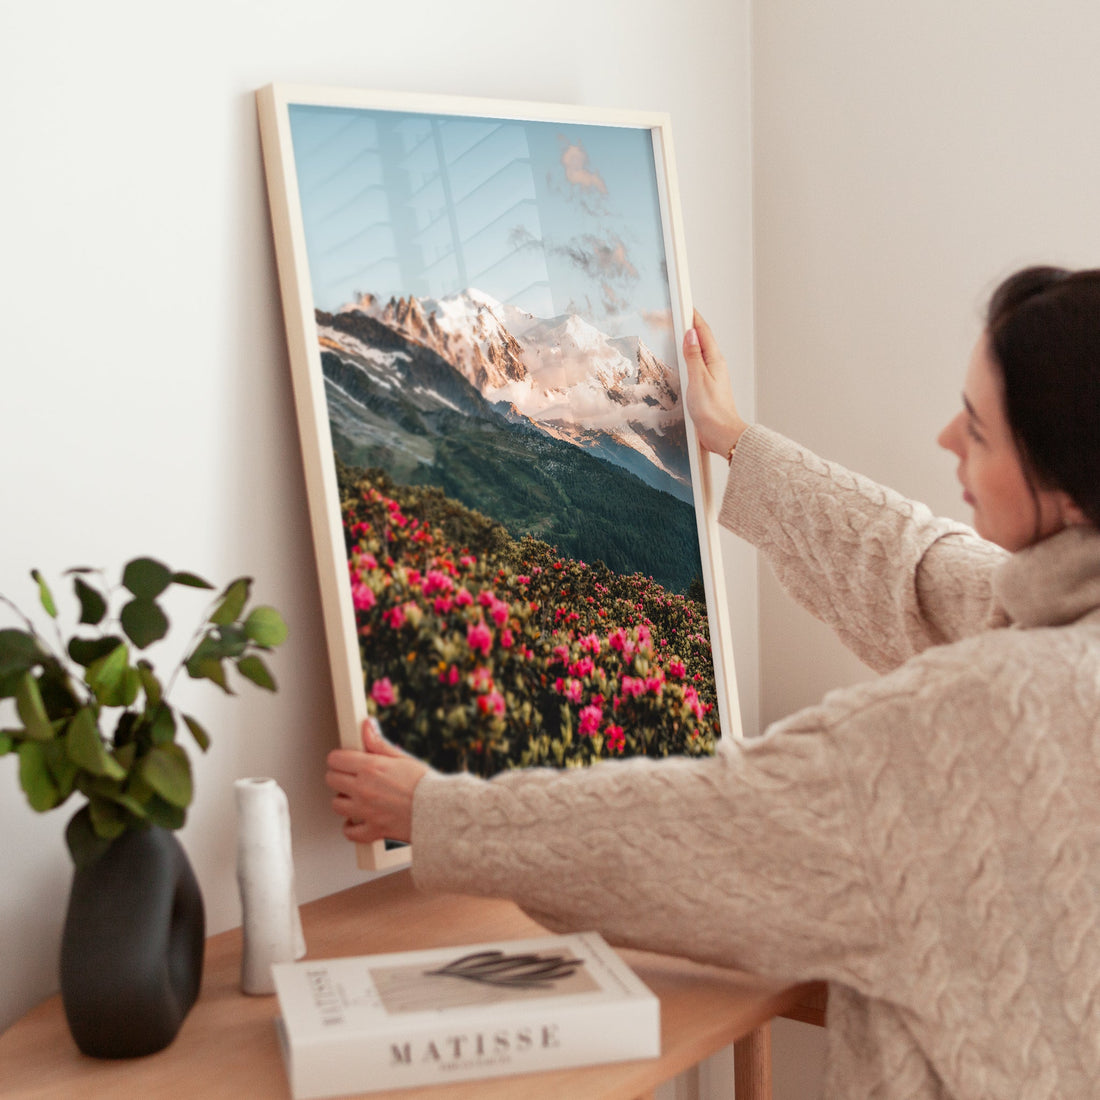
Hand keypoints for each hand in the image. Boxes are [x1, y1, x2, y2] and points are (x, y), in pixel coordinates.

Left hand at [325, 718, 428, 844]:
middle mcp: (364, 789)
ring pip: (336, 805)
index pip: (336, 759)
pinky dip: (351, 827)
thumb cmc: (426, 784)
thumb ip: (379, 743)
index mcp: (371, 768)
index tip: (345, 760)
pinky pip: (349, 832)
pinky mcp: (373, 830)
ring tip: (356, 797)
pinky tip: (358, 820)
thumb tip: (367, 725)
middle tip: (351, 777)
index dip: (339, 758)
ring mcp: (366, 811)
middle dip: (339, 776)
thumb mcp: (402, 758)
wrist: (441, 811)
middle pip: (331, 780)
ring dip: (344, 800)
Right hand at [683, 310, 748, 456]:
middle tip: (674, 313)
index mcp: (714, 360)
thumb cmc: (713, 411)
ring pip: (698, 351)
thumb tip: (690, 334)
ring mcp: (711, 376)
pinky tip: (682, 358)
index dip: (692, 316)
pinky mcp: (706, 386)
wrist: (722, 434)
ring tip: (676, 328)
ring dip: (688, 339)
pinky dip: (688, 355)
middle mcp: (714, 365)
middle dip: (688, 324)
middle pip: (700, 338)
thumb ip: (693, 356)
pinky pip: (696, 364)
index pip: (702, 331)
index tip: (682, 303)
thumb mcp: (698, 380)